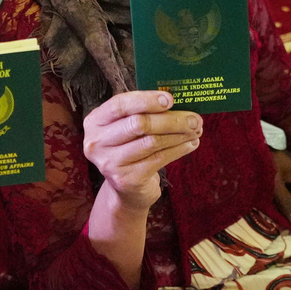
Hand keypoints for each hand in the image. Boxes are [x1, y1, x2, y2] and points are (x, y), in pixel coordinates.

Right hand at [84, 91, 201, 212]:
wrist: (126, 190)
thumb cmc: (130, 149)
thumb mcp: (127, 128)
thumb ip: (142, 112)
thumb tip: (175, 101)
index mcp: (94, 122)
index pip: (119, 105)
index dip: (146, 100)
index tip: (170, 99)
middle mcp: (96, 142)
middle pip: (138, 123)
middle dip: (171, 119)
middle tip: (195, 118)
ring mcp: (110, 163)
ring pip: (151, 142)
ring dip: (178, 134)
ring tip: (196, 130)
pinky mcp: (126, 179)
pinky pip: (159, 159)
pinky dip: (178, 149)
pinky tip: (190, 144)